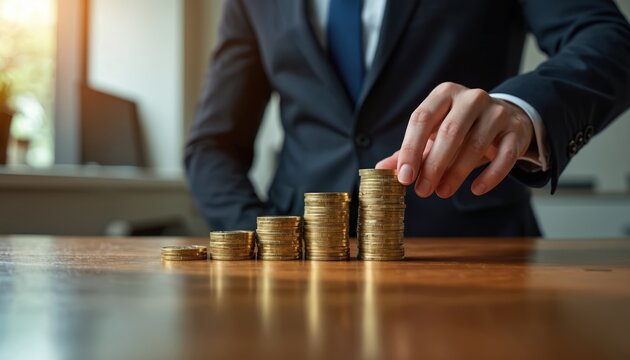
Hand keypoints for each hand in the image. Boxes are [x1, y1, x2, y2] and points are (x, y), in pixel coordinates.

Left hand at [376, 82, 533, 197]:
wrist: (506, 119)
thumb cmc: (461, 129)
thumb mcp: (434, 134)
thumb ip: (409, 151)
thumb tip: (380, 169)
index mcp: (444, 94)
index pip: (421, 118)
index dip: (410, 149)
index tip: (403, 177)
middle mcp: (471, 98)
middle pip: (449, 132)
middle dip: (433, 165)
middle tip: (422, 191)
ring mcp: (496, 111)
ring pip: (475, 145)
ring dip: (456, 173)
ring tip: (442, 192)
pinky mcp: (516, 130)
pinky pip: (504, 156)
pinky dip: (490, 176)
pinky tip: (476, 190)